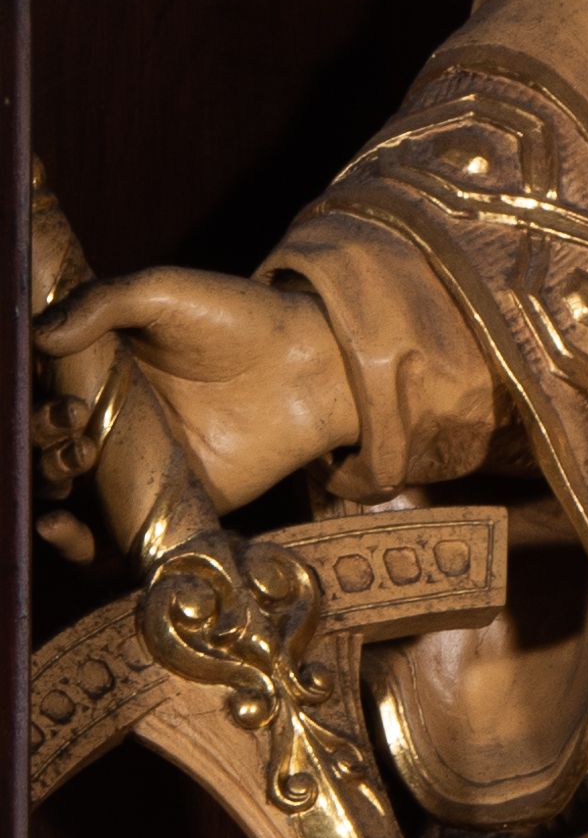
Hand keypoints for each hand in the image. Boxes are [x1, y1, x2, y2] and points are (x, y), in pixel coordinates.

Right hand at [36, 263, 358, 532]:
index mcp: (96, 371)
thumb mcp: (164, 292)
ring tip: (78, 460)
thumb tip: (38, 337)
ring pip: (61, 492)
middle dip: (39, 440)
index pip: (36, 393)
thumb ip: (102, 303)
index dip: (29, 400)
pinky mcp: (162, 508)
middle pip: (41, 446)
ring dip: (49, 482)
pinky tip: (60, 526)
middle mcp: (105, 423)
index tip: (55, 395)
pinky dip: (72, 544)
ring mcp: (131, 469)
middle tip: (74, 422)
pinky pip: (105, 541)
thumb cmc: (236, 318)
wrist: (308, 367)